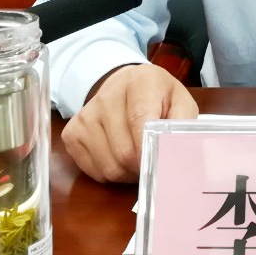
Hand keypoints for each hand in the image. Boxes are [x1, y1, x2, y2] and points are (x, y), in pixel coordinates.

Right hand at [62, 63, 197, 182]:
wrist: (124, 85)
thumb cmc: (157, 97)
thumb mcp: (180, 102)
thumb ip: (183, 124)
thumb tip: (179, 154)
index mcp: (140, 81)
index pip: (140, 122)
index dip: (149, 150)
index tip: (159, 163)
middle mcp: (107, 96)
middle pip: (123, 152)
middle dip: (141, 166)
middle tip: (151, 162)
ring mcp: (86, 116)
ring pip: (108, 167)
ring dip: (126, 173)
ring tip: (136, 158)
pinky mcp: (72, 133)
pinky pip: (93, 171)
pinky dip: (109, 173)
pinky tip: (118, 156)